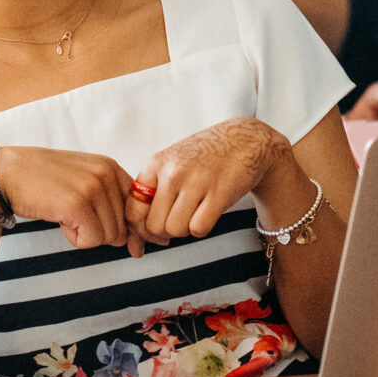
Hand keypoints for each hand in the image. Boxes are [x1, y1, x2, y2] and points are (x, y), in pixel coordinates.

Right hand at [0, 145, 140, 253]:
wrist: (5, 174)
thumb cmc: (40, 180)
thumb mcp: (81, 180)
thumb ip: (108, 201)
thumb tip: (134, 242)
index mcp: (110, 166)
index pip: (138, 207)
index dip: (135, 230)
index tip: (136, 246)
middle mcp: (105, 174)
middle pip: (124, 227)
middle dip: (102, 234)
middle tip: (76, 221)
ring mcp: (92, 188)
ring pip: (109, 236)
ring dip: (86, 236)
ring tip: (65, 218)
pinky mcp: (76, 204)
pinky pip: (91, 240)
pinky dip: (75, 239)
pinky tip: (60, 223)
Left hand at [125, 118, 288, 243]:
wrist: (245, 141)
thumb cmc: (204, 157)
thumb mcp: (171, 162)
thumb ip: (152, 191)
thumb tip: (137, 236)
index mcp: (155, 165)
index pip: (133, 209)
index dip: (138, 230)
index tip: (149, 235)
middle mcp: (172, 173)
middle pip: (154, 225)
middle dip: (164, 233)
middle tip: (176, 223)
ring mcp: (195, 183)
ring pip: (175, 230)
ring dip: (184, 230)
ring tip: (193, 215)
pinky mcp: (219, 194)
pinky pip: (198, 229)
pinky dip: (201, 229)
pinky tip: (206, 215)